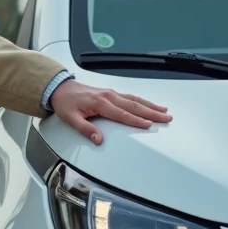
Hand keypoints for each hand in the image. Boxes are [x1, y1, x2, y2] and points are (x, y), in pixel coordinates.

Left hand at [49, 79, 170, 144]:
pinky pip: (130, 97)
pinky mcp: (111, 92)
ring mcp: (111, 93)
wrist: (60, 88)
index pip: (122, 114)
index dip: (136, 120)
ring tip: (165, 111)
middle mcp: (108, 96)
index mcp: (100, 103)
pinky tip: (150, 105)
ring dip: (150, 105)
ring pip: (135, 100)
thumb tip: (98, 140)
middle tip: (167, 118)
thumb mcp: (71, 119)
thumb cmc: (65, 103)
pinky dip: (142, 101)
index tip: (149, 125)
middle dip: (152, 112)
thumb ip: (86, 129)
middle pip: (134, 106)